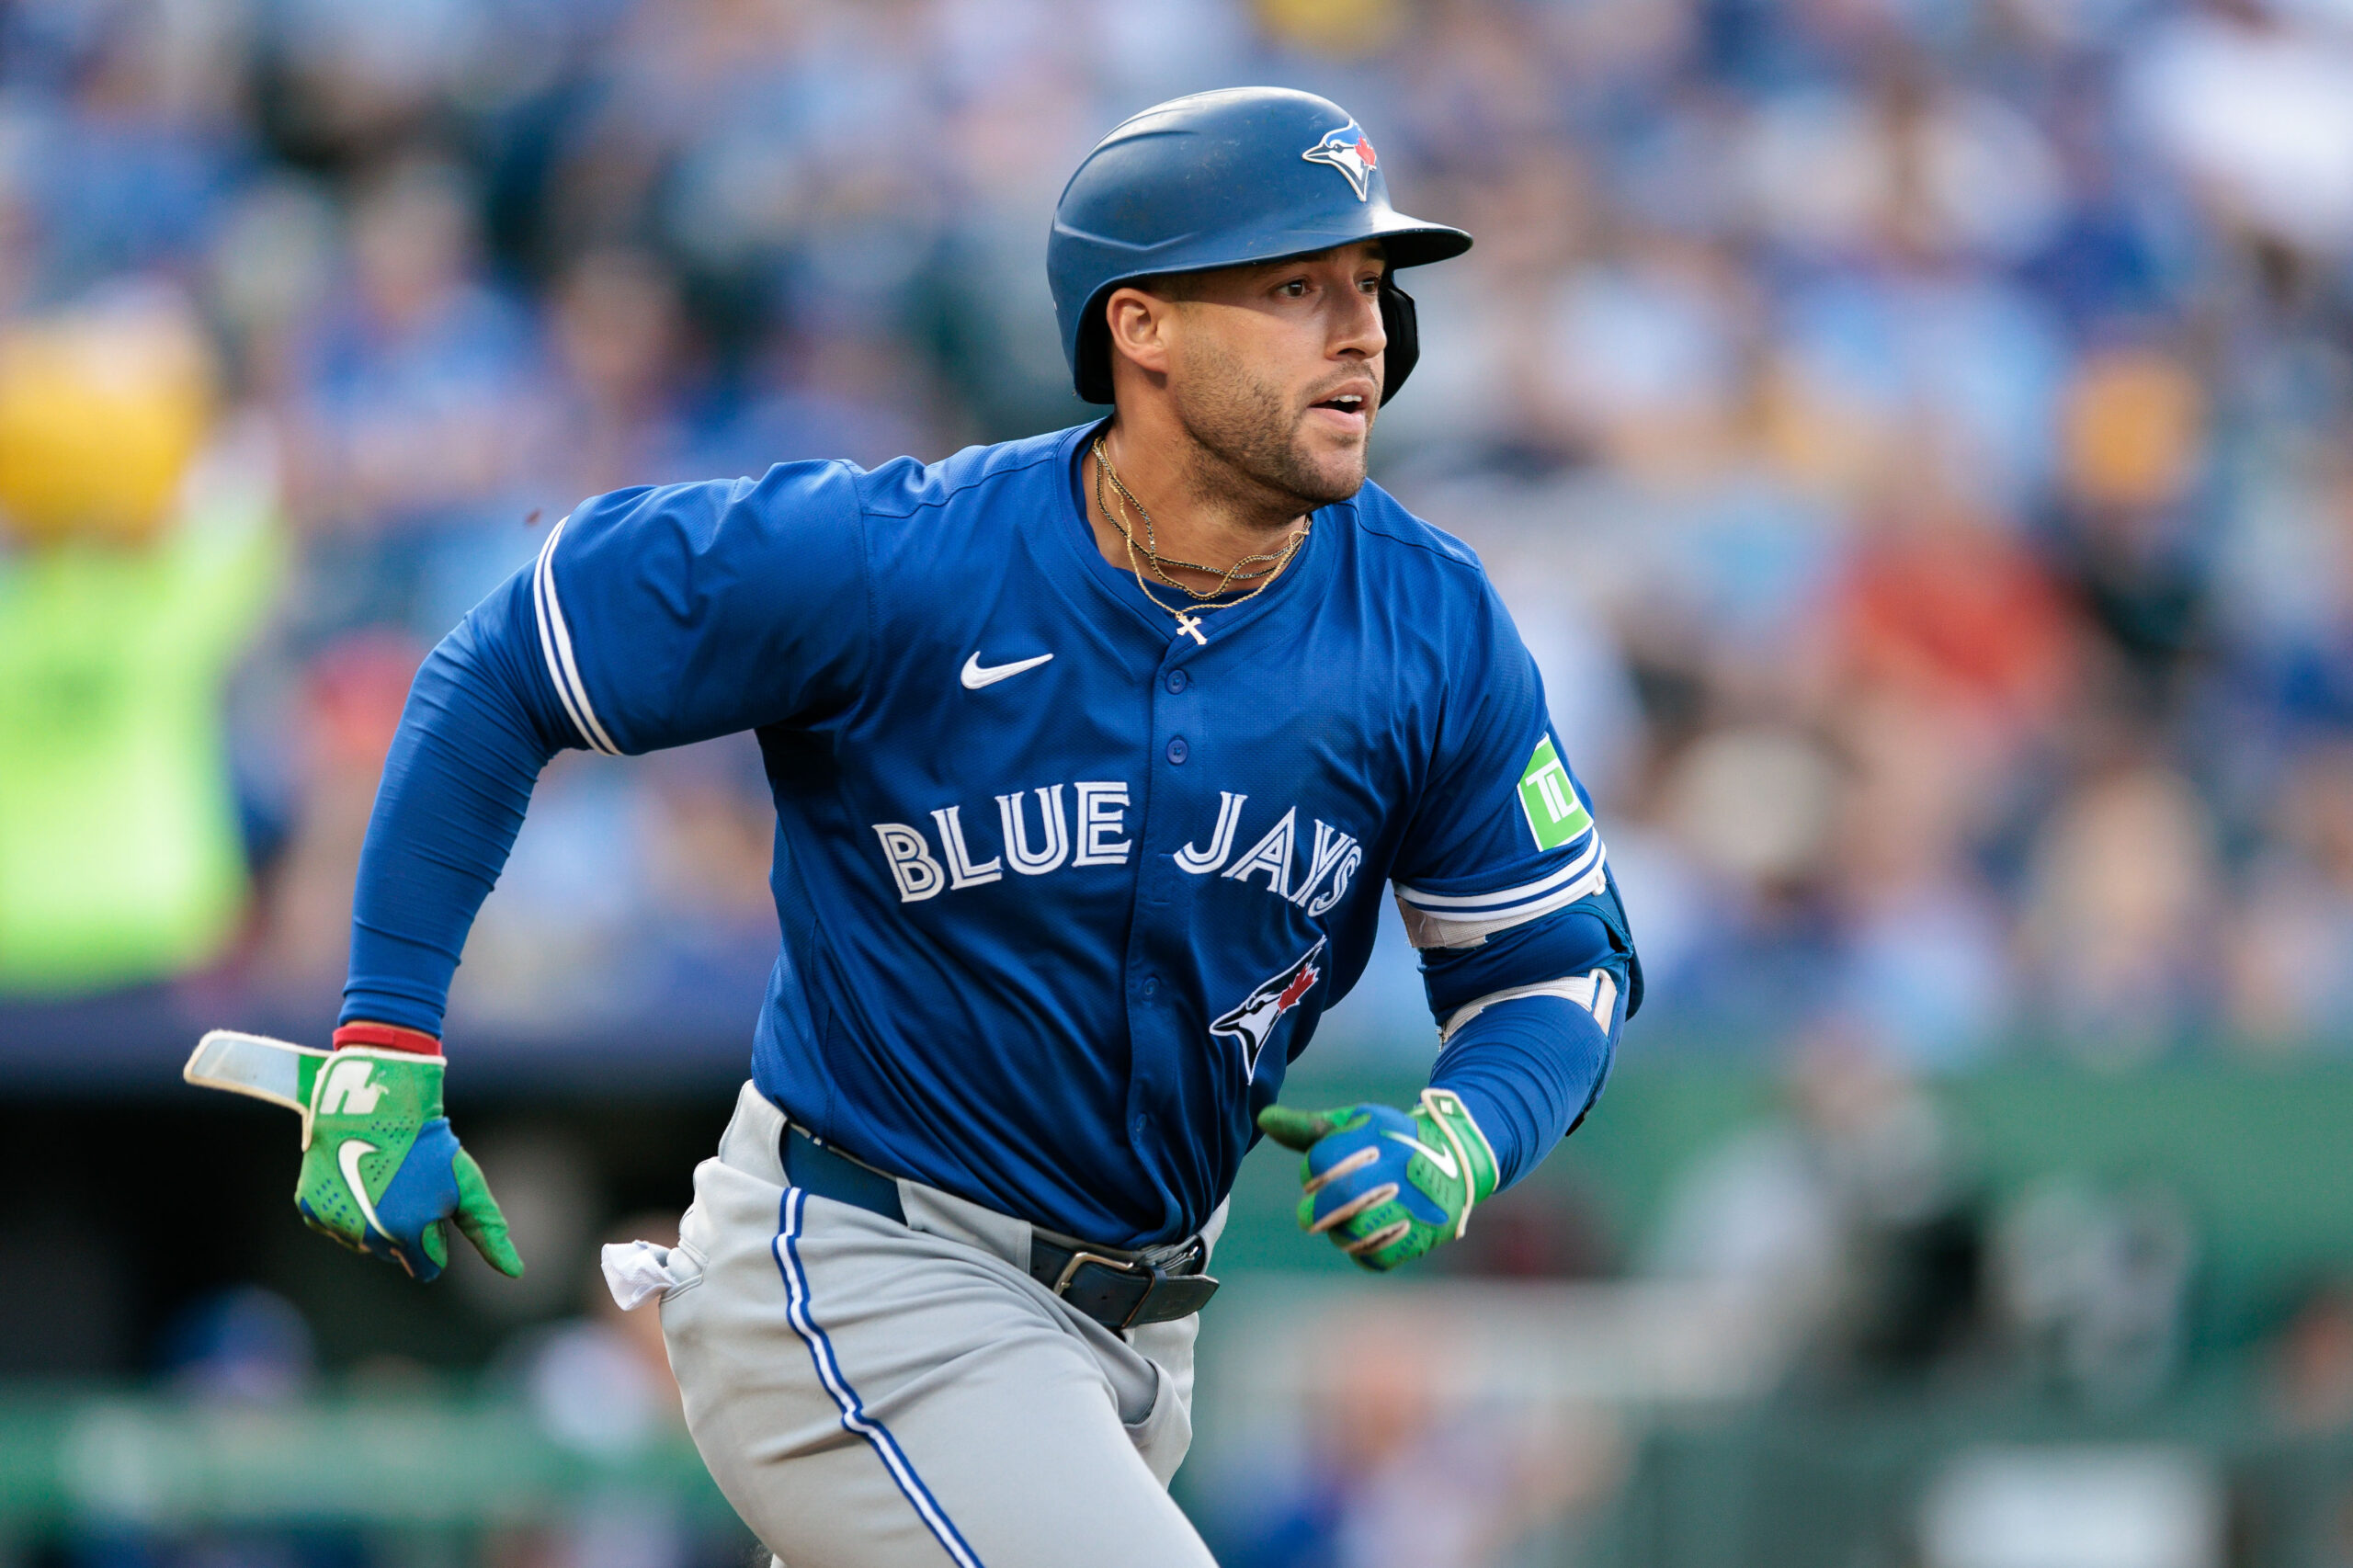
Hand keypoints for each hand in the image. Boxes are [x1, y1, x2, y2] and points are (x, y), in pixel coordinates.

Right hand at [294, 1042, 522, 1282]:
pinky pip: (337, 1224)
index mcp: (408, 1235)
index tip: (434, 1205)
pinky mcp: (311, 1210)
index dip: (435, 1237)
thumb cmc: (432, 1146)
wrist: (377, 1102)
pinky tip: (356, 1177)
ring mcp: (336, 1224)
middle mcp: (368, 1237)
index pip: (427, 1268)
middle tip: (408, 1185)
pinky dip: (347, 1208)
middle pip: (395, 1254)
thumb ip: (489, 1232)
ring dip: (376, 1219)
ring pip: (365, 1241)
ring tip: (382, 1177)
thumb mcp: (469, 1186)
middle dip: (406, 1228)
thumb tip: (516, 1273)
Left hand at [1258, 1088, 1497, 1271]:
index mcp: (1373, 1140)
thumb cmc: (1390, 1139)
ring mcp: (1409, 1209)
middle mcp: (1394, 1174)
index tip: (1320, 1175)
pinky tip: (1370, 1234)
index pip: (1318, 1166)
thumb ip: (1307, 1127)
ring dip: (1340, 1231)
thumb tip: (1263, 1117)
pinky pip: (1374, 1260)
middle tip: (1318, 1209)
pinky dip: (1365, 1252)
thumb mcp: (1354, 1124)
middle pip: (1334, 1204)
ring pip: (1350, 1236)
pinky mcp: (1419, 1239)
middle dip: (1316, 1210)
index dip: (1312, 1174)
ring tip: (1350, 1218)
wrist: (1456, 1160)